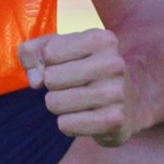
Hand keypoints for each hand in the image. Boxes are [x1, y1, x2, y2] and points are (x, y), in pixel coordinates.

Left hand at [22, 27, 134, 143]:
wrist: (130, 102)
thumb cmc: (87, 71)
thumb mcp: (62, 50)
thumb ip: (33, 52)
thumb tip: (35, 79)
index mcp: (102, 39)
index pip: (48, 53)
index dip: (48, 63)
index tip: (67, 66)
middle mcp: (113, 63)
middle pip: (50, 78)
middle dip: (53, 86)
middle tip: (72, 87)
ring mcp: (116, 93)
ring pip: (55, 103)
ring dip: (59, 106)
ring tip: (78, 102)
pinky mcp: (114, 120)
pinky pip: (65, 124)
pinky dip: (68, 124)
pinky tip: (85, 117)